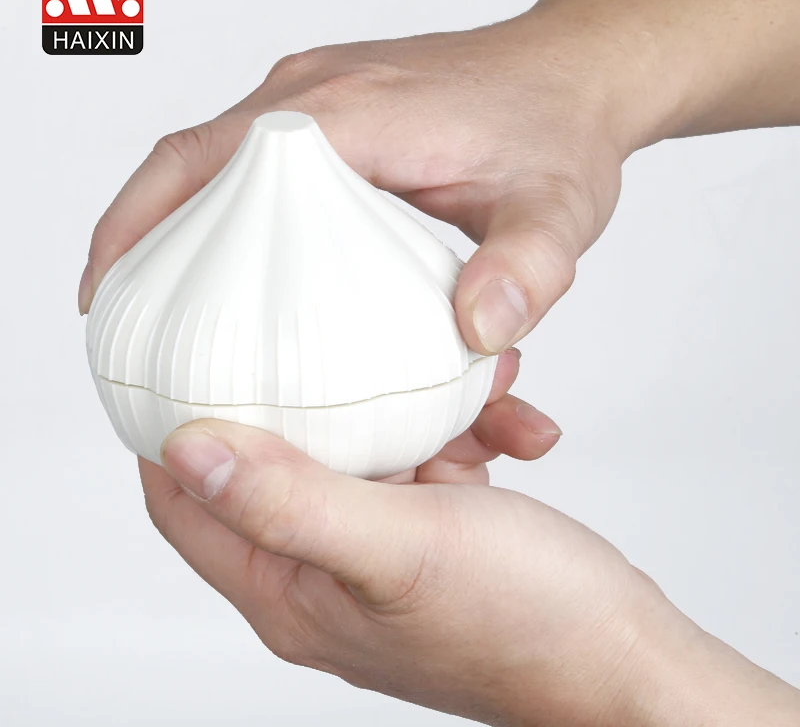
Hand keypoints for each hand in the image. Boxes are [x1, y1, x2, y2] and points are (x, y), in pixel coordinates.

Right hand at [79, 2, 633, 354]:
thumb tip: (480, 330)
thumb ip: (528, 270)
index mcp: (350, 113)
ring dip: (170, 218)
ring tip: (155, 298)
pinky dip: (216, 204)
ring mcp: (321, 90)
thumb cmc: (560, 134)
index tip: (110, 291)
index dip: (143, 222)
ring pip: (211, 152)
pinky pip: (248, 154)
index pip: (210, 159)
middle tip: (121, 315)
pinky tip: (223, 258)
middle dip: (136, 231)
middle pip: (188, 155)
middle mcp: (320, 90)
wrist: (576, 74)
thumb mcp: (558, 213)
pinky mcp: (335, 105)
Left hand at [146, 418, 799, 726]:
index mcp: (292, 587)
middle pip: (278, 461)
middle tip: (316, 331)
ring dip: (405, 407)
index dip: (173, 431)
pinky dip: (459, 432)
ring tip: (458, 373)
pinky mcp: (434, 533)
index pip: (189, 502)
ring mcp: (383, 549)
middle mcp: (327, 569)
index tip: (187, 356)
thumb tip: (187, 450)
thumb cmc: (525, 623)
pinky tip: (505, 421)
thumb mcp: (399, 547)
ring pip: (365, 450)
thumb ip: (290, 500)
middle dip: (304, 395)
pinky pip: (426, 460)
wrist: (623, 660)